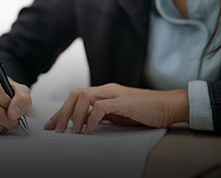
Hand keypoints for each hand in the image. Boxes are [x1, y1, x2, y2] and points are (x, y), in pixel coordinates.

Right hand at [0, 69, 31, 132]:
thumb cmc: (7, 90)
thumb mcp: (19, 89)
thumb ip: (21, 98)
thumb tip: (14, 113)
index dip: (6, 102)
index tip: (13, 107)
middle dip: (7, 118)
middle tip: (16, 121)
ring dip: (3, 125)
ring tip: (10, 120)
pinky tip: (1, 122)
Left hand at [44, 83, 188, 134]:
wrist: (168, 106)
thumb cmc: (145, 111)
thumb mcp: (119, 114)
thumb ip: (103, 116)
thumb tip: (85, 125)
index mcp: (105, 92)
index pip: (77, 97)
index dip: (62, 110)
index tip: (53, 124)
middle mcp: (107, 90)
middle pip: (76, 94)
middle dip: (62, 112)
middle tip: (55, 129)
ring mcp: (115, 94)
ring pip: (84, 97)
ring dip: (74, 115)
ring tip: (70, 131)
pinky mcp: (123, 101)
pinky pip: (100, 107)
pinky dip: (91, 119)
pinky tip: (89, 130)